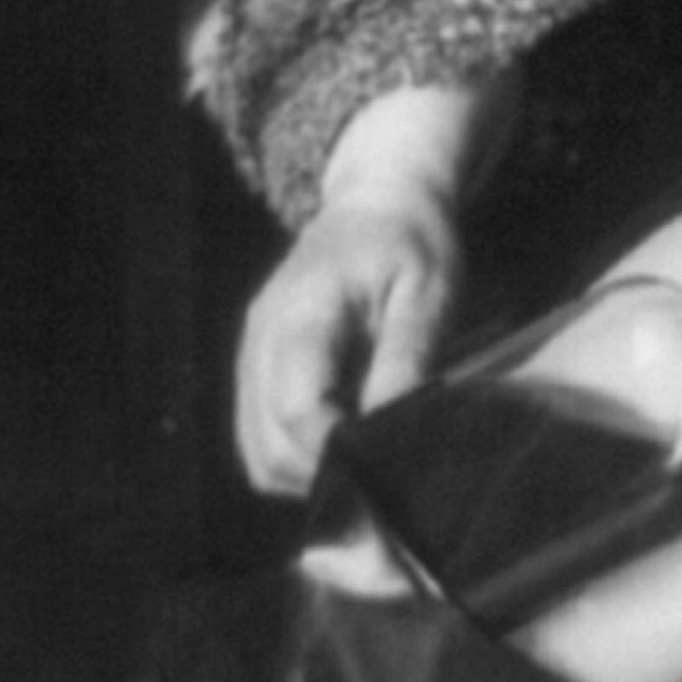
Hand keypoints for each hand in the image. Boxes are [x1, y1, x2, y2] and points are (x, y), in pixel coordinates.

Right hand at [234, 191, 463, 494]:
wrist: (378, 204)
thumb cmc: (412, 246)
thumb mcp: (428, 294)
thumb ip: (407, 362)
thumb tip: (389, 438)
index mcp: (303, 313)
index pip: (298, 409)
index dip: (338, 452)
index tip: (387, 469)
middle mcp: (262, 338)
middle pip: (269, 446)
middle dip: (327, 475)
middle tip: (385, 477)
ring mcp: (252, 355)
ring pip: (259, 454)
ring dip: (310, 475)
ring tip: (367, 464)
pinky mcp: (257, 370)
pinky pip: (261, 440)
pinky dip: (298, 459)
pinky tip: (346, 446)